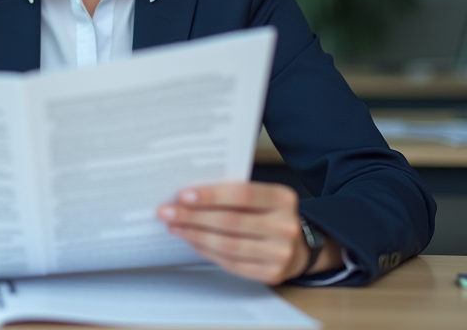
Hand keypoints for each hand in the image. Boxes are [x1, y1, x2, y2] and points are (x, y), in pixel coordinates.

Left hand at [158, 182, 339, 284]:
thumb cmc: (269, 215)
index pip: (242, 194)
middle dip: (193, 217)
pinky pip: (231, 263)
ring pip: (228, 245)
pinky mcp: (271, 274)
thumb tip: (187, 195)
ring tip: (174, 227)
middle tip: (167, 212)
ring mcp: (280, 253)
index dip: (211, 196)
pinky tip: (192, 241)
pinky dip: (207, 251)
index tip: (183, 195)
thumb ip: (233, 193)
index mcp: (283, 198)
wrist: (299, 247)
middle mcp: (285, 226)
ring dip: (195, 235)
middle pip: (231, 221)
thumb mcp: (262, 197)